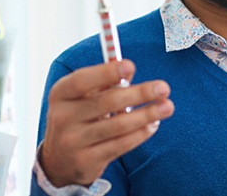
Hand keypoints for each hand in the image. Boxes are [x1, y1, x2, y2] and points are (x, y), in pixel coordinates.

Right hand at [37, 60, 173, 186]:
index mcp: (60, 95)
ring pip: (118, 126)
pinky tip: (153, 124)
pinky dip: (140, 133)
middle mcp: (62, 117)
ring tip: (167, 106)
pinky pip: (120, 145)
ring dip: (147, 114)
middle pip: (106, 102)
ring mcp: (73, 141)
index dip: (106, 72)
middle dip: (139, 93)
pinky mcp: (86, 161)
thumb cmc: (77, 119)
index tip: (131, 66)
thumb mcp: (82, 98)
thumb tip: (129, 70)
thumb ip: (103, 84)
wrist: (58, 161)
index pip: (82, 81)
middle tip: (163, 88)